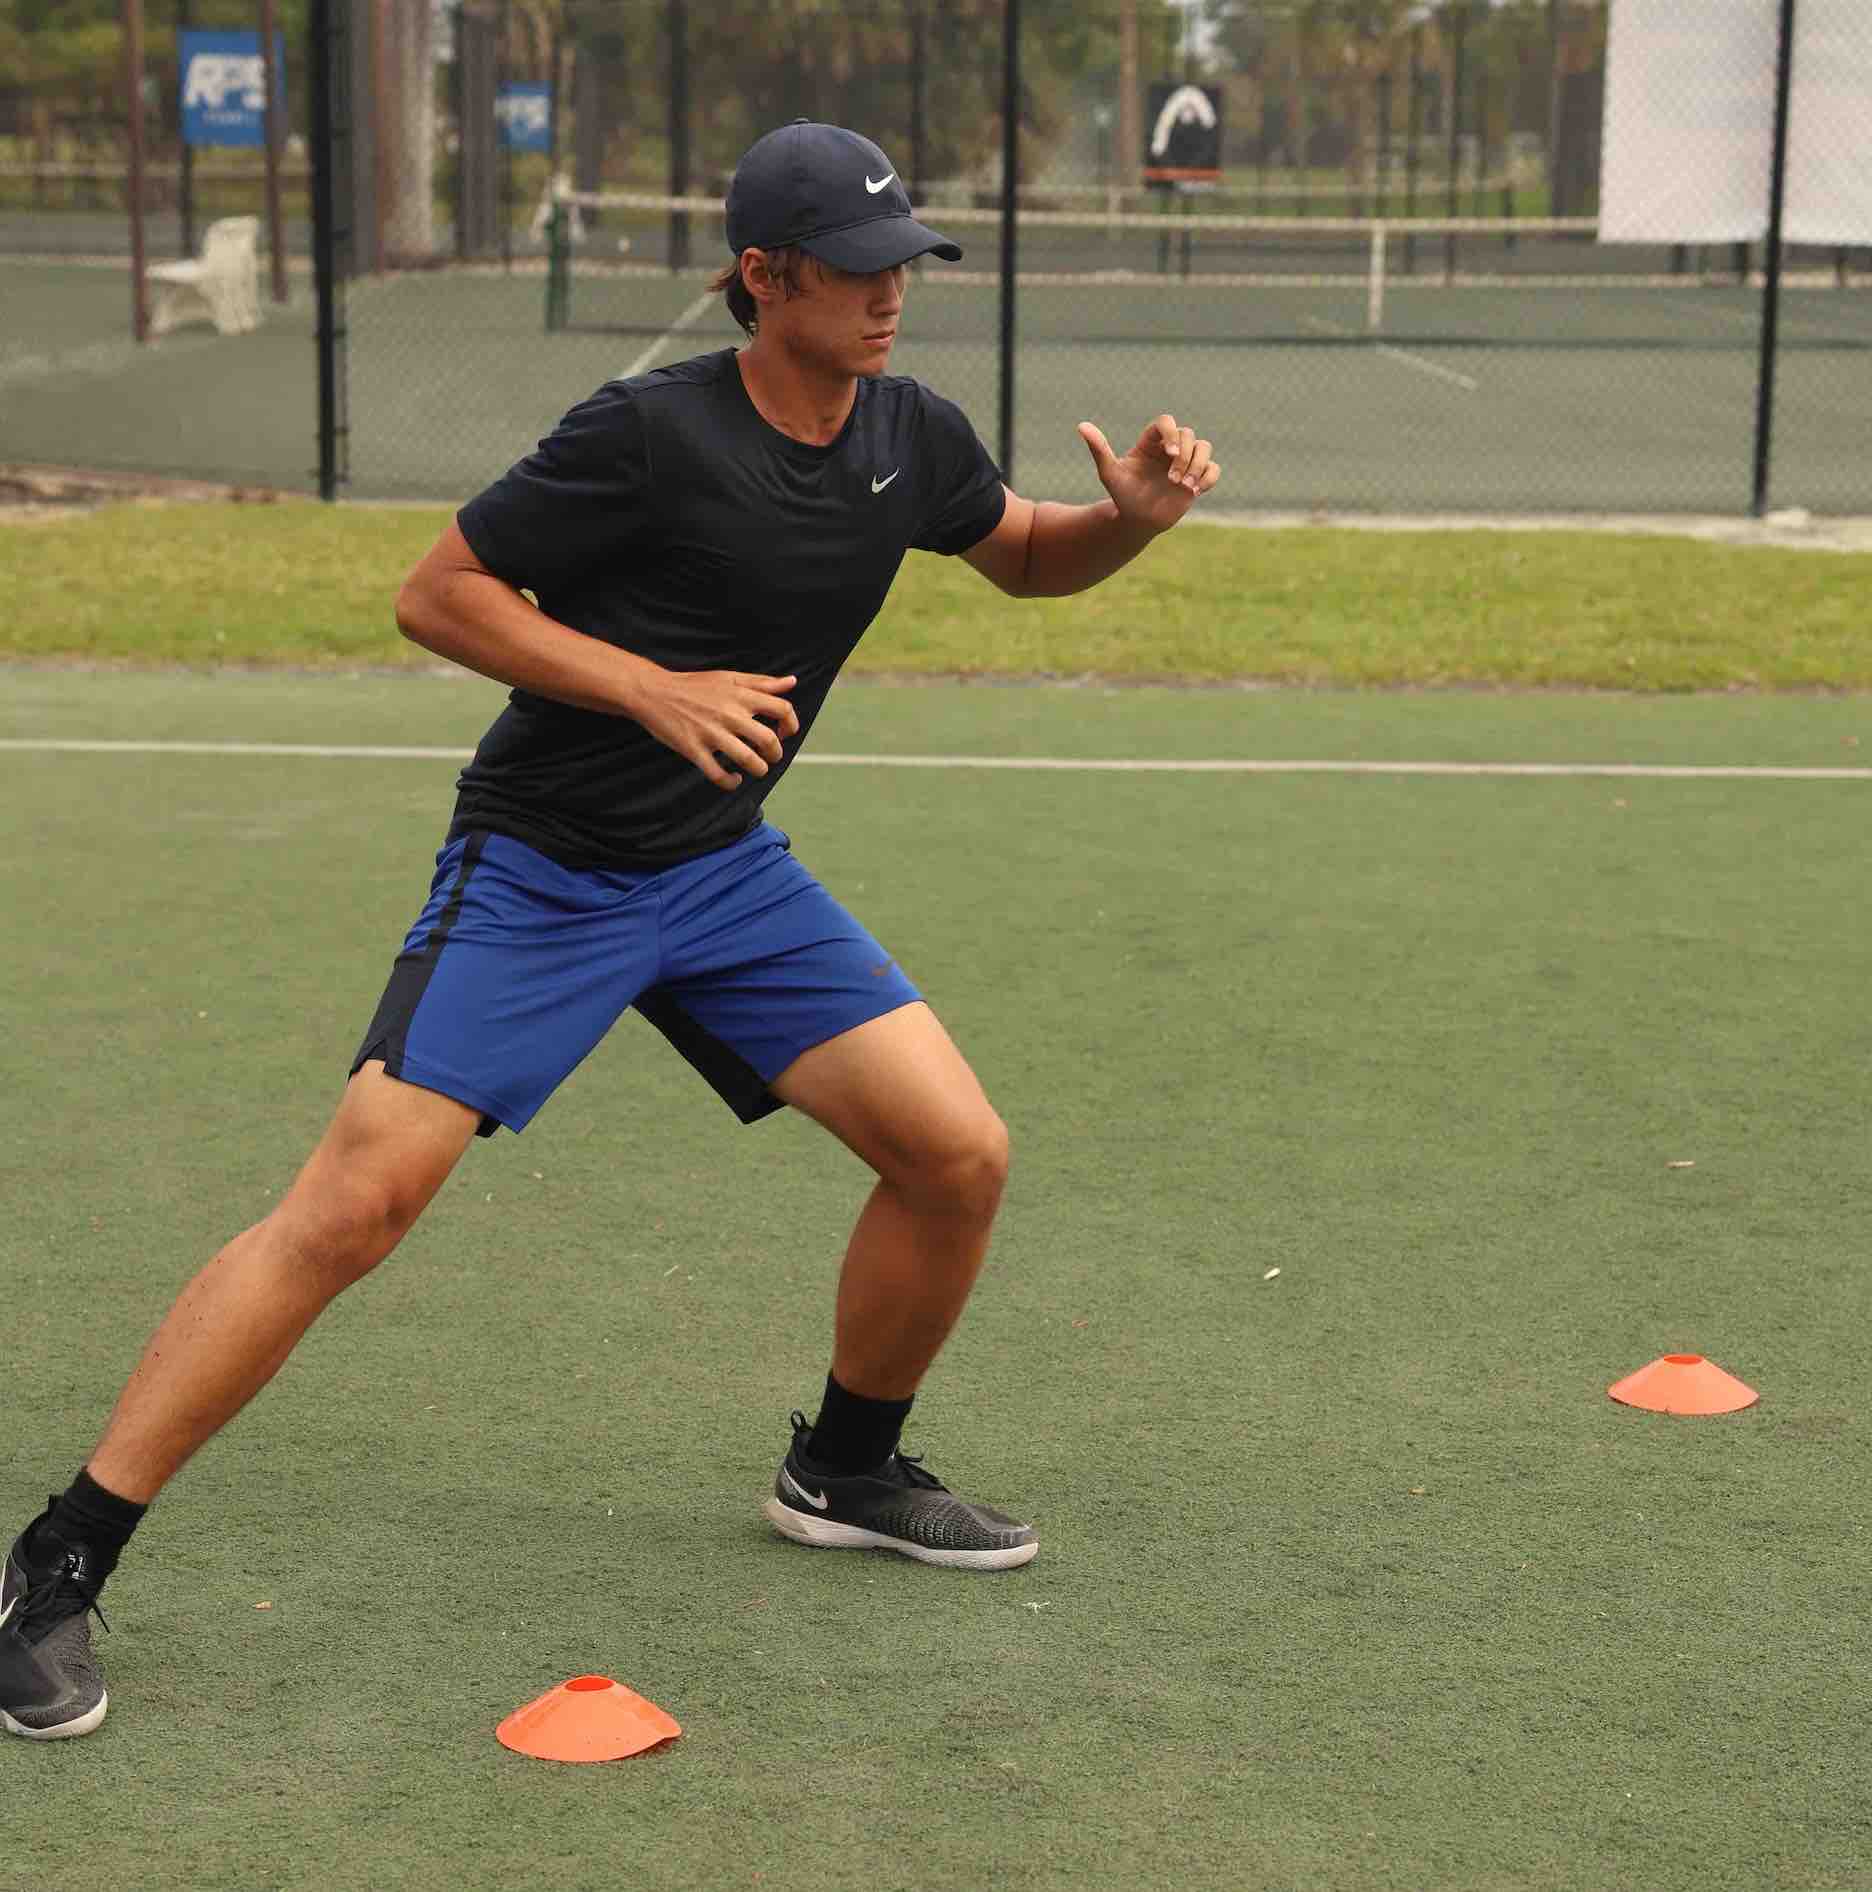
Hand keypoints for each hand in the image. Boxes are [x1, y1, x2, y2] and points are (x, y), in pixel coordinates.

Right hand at [630, 667, 799, 790]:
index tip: (784, 733)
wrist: (653, 692)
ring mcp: (711, 733)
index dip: (791, 724)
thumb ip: (762, 682)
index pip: (782, 709)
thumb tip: (792, 682)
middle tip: (770, 756)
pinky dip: (731, 782)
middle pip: (769, 740)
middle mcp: (730, 714)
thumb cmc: (694, 685)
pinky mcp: (694, 749)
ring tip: (756, 769)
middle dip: (776, 754)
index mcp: (740, 695)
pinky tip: (734, 779)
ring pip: (748, 760)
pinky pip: (718, 774)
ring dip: (759, 770)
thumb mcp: (730, 678)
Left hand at [1077, 414, 1219, 531]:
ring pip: (1205, 447)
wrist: (1137, 521)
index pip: (1166, 422)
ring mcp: (1186, 462)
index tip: (1170, 454)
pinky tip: (1195, 491)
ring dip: (1198, 465)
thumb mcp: (1110, 474)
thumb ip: (1099, 449)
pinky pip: (1214, 469)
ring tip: (1185, 486)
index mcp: (1151, 442)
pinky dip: (1209, 477)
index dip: (1172, 434)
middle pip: (1188, 434)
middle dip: (1184, 456)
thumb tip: (1081, 426)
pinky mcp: (1197, 478)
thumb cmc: (1122, 496)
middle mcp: (1170, 448)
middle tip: (1172, 480)